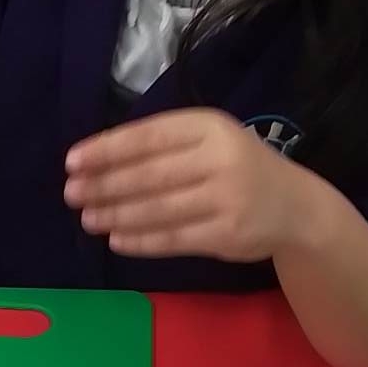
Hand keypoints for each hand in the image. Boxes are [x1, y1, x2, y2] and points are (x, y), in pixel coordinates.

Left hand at [64, 108, 327, 262]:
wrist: (296, 208)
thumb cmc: (238, 169)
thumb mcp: (209, 142)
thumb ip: (164, 147)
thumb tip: (97, 161)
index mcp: (209, 126)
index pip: (148, 136)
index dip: (107, 149)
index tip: (72, 161)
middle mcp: (220, 158)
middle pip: (149, 174)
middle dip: (105, 185)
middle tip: (71, 194)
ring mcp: (226, 198)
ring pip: (158, 208)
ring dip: (117, 215)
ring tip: (88, 219)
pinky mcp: (227, 234)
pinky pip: (174, 238)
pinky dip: (142, 240)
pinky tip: (117, 240)